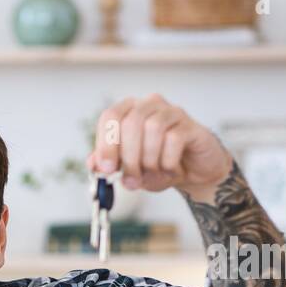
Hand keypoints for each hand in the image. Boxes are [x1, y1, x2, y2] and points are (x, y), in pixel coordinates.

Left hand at [86, 93, 232, 201]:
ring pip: (153, 128)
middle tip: (131, 181)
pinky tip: (170, 169)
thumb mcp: (128, 169)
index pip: (110, 116)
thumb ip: (109, 164)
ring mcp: (172, 112)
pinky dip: (168, 161)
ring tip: (153, 174)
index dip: (106, 144)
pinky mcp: (191, 125)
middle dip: (128, 157)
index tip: (107, 169)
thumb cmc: (157, 166)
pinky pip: (174, 139)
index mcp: (129, 111)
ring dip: (149, 160)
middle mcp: (149, 105)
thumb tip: (93, 163)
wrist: (192, 172)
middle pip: (131, 122)